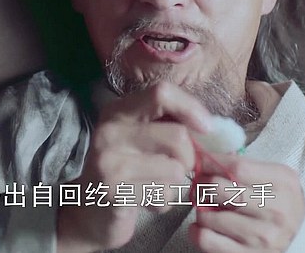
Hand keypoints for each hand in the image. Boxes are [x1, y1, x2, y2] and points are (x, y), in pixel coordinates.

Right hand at [56, 83, 211, 251]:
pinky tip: (146, 200)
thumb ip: (171, 124)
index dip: (191, 108)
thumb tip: (214, 128)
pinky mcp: (114, 191)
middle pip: (177, 136)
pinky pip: (164, 195)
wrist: (90, 212)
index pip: (162, 92)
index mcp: (118, 110)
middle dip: (189, 158)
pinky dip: (164, 202)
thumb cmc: (128, 170)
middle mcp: (109, 130)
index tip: (205, 128)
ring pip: (175, 169)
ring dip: (175, 184)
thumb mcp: (143, 138)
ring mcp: (109, 161)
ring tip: (155, 185)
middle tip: (178, 168)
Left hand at [188, 154, 304, 252]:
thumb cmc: (280, 202)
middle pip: (220, 189)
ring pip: (209, 216)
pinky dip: (197, 231)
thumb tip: (204, 156)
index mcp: (283, 183)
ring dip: (200, 208)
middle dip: (201, 184)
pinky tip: (203, 226)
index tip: (198, 160)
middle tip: (198, 184)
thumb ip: (245, 165)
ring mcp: (262, 237)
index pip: (237, 167)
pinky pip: (207, 240)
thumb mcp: (275, 177)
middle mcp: (276, 211)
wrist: (303, 238)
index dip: (210, 161)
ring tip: (206, 206)